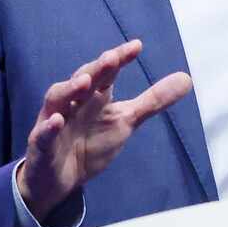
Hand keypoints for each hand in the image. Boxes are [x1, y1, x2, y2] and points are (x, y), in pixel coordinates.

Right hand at [14, 38, 193, 222]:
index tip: (137, 46)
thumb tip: (186, 78)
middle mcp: (72, 103)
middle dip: (96, 69)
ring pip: (57, 100)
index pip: (107, 74)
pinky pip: (42, 135)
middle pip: (81, 80)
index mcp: (94, 97)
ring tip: (85, 82)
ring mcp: (53, 122)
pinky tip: (56, 121)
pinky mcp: (41, 145)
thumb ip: (153, 101)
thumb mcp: (126, 121)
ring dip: (69, 89)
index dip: (119, 59)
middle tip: (112, 58)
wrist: (60, 179)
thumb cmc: (90, 143)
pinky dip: (48, 127)